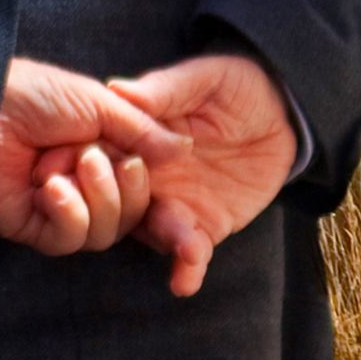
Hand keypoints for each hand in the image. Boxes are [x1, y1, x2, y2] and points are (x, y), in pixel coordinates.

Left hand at [0, 58, 184, 258]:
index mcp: (101, 156)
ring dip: (96, 200)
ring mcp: (58, 209)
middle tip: (98, 159)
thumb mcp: (98, 104)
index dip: (146, 186)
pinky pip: (68, 240)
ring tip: (73, 167)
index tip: (140, 163)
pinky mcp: (32, 226)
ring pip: (103, 234)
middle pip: (129, 217)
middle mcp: (83, 186)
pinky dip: (68, 216)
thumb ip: (141, 130)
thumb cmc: (35, 94)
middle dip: (123, 192)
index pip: (141, 190)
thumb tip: (184, 150)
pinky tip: (51, 190)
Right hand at [105, 49, 299, 297]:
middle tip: (133, 214)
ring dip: (165, 239)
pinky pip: (189, 252)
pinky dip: (186, 269)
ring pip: (153, 228)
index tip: (80, 175)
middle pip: (121, 199)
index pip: (102, 154)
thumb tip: (118, 89)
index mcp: (136, 136)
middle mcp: (147, 175)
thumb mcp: (203, 78)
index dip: (88, 167)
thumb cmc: (234, 85)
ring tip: (186, 247)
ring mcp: (175, 203)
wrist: (280, 113)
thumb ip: (164, 88)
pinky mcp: (205, 226)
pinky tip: (185, 281)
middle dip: (121, 212)